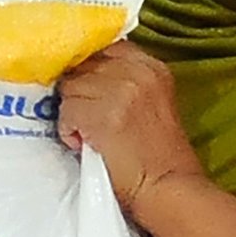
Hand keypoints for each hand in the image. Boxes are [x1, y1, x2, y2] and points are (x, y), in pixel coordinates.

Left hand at [57, 40, 205, 220]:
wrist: (169, 188)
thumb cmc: (158, 154)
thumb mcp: (152, 101)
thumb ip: (124, 81)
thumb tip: (82, 74)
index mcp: (151, 65)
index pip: (103, 48)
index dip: (87, 68)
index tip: (86, 90)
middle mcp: (136, 71)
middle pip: (83, 66)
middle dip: (78, 92)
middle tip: (87, 118)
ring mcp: (120, 90)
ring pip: (69, 88)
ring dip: (71, 112)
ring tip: (87, 134)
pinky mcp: (103, 114)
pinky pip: (66, 111)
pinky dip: (67, 130)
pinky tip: (83, 144)